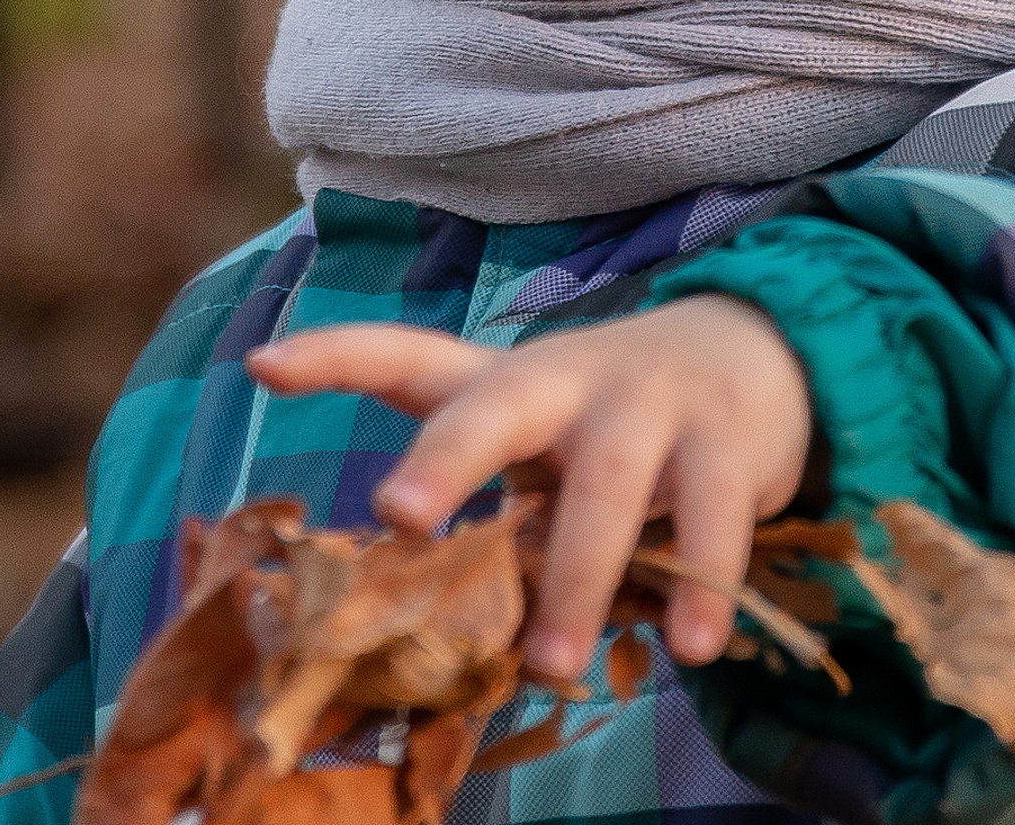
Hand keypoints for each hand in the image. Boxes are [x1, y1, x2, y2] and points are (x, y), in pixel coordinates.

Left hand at [246, 295, 811, 678]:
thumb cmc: (612, 417)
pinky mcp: (725, 442)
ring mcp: (650, 403)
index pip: (408, 357)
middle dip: (447, 455)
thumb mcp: (541, 438)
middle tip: (398, 513)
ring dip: (576, 577)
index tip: (260, 365)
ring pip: (605, 484)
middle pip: (498, 405)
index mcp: (508, 382)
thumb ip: (484, 507)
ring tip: (554, 664)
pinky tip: (688, 644)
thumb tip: (414, 614)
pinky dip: (699, 584)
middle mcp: (569, 380)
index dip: (336, 357)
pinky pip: (710, 517)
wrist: (753, 350)